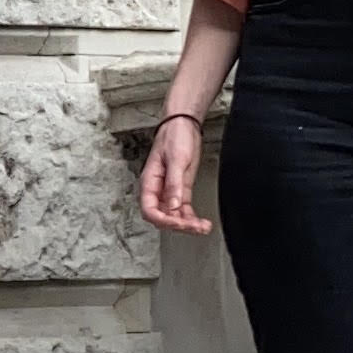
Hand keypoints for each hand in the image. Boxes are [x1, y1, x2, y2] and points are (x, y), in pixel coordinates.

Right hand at [137, 114, 211, 235]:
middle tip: (195, 227)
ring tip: (203, 227)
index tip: (178, 223)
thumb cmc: (174, 136)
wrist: (183, 125)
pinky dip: (192, 217)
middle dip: (178, 225)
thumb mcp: (176, 159)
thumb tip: (172, 206)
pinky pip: (184, 209)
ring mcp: (169, 190)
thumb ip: (174, 184)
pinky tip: (201, 222)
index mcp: (149, 182)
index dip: (162, 220)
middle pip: (162, 217)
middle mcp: (158, 189)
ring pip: (174, 215)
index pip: (149, 210)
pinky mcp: (181, 189)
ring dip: (187, 224)